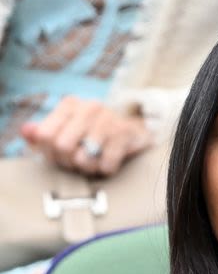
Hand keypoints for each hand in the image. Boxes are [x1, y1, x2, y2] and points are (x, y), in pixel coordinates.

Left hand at [20, 97, 151, 175]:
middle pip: (62, 147)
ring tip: (94, 162)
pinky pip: (106, 164)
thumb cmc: (92, 134)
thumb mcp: (65, 130)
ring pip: (83, 158)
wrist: (133, 133)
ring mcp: (109, 119)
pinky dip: (106, 169)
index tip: (60, 154)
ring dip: (88, 167)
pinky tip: (109, 161)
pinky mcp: (125, 133)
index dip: (49, 151)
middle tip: (77, 160)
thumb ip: (41, 133)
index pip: (45, 135)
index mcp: (70, 104)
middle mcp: (89, 107)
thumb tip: (27, 131)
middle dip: (68, 161)